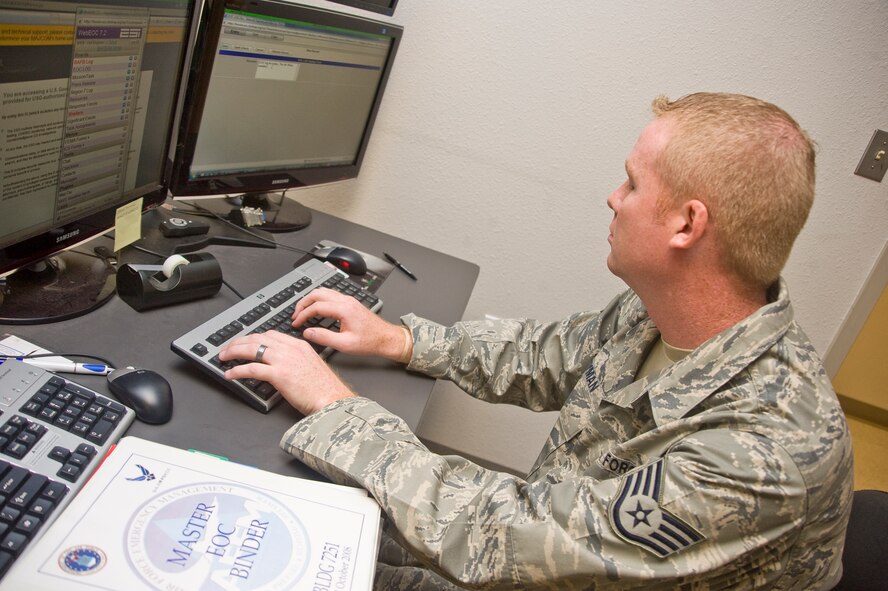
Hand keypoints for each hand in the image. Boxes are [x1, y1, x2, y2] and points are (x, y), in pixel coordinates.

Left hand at [218, 331, 354, 414]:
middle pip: (258, 338)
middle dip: (238, 342)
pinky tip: (230, 374)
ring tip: (223, 357)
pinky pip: (252, 369)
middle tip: (227, 348)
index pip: (271, 335)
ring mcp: (284, 360)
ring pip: (252, 349)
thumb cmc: (325, 389)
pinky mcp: (279, 375)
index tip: (244, 343)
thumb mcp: (312, 365)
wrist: (333, 399)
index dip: (253, 337)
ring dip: (233, 352)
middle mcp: (290, 349)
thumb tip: (281, 365)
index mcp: (299, 345)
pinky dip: (237, 370)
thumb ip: (296, 360)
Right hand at [292, 288, 410, 361]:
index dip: (303, 315)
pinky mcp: (350, 303)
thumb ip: (324, 337)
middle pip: (317, 294)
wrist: (386, 339)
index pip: (316, 306)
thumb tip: (307, 333)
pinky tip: (316, 310)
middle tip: (295, 315)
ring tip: (302, 312)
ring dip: (310, 300)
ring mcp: (348, 300)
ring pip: (323, 292)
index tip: (296, 323)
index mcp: (344, 309)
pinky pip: (330, 295)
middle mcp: (346, 301)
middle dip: (303, 303)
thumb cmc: (370, 342)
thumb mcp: (344, 344)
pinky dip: (319, 300)